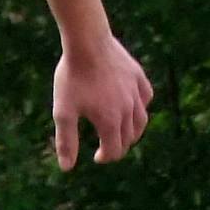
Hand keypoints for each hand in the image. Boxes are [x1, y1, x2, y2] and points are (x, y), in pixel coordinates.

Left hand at [51, 33, 152, 169]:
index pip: (114, 151)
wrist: (87, 41)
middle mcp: (128, 110)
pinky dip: (141, 107)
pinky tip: (133, 106)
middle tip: (107, 147)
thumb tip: (67, 168)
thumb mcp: (63, 111)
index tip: (96, 157)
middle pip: (129, 138)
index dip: (105, 157)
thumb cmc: (72, 77)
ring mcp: (136, 92)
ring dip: (133, 132)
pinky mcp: (138, 76)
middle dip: (118, 147)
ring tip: (123, 133)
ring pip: (141, 121)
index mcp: (110, 121)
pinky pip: (146, 97)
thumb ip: (66, 141)